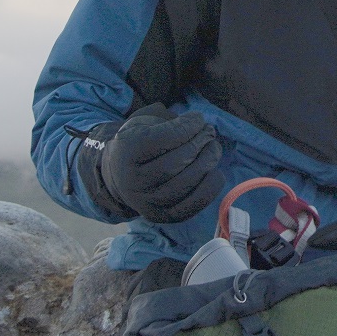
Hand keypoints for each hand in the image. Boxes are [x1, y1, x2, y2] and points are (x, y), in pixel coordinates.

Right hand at [97, 106, 221, 224]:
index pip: (163, 139)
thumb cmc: (139, 144)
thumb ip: (166, 119)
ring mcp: (147, 202)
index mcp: (126, 153)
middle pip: (176, 162)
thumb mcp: (142, 123)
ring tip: (213, 147)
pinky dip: (210, 187)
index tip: (198, 119)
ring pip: (185, 184)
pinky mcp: (163, 216)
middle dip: (199, 143)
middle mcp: (133, 181)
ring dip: (207, 162)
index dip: (187, 127)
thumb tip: (195, 123)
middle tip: (209, 132)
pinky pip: (192, 205)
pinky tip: (214, 171)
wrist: (122, 177)